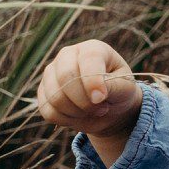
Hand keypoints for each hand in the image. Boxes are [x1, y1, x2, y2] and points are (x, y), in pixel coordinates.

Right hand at [36, 39, 143, 153]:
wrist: (109, 106)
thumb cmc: (119, 91)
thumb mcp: (126, 88)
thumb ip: (114, 87)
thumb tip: (96, 95)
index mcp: (93, 49)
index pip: (88, 59)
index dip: (92, 81)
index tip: (100, 98)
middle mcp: (67, 55)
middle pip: (66, 77)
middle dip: (84, 100)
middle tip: (101, 108)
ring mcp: (51, 72)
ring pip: (55, 97)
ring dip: (77, 112)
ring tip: (92, 111)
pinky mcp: (42, 91)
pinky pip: (47, 110)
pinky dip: (65, 119)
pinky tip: (78, 115)